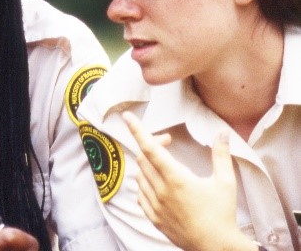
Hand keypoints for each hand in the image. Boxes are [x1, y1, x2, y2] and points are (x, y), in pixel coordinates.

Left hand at [122, 111, 255, 250]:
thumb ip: (221, 155)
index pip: (150, 148)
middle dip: (152, 144)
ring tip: (165, 162)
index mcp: (176, 178)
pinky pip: (140, 193)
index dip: (137, 130)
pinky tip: (157, 182)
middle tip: (167, 141)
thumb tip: (222, 133)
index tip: (127, 117)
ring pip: (139, 175)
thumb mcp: (226, 182)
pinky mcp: (152, 217)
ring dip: (147, 163)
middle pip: (143, 158)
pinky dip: (144, 182)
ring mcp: (154, 205)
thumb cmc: (222, 214)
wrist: (215, 247)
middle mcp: (161, 190)